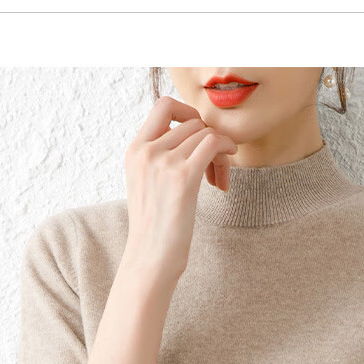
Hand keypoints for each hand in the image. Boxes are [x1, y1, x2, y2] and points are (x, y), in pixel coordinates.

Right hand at [122, 95, 237, 282]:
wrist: (151, 257)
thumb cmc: (154, 228)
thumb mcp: (146, 183)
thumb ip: (158, 157)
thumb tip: (187, 137)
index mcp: (134, 150)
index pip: (163, 106)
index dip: (187, 111)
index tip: (199, 131)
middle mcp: (146, 151)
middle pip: (192, 123)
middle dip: (209, 140)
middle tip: (215, 166)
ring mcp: (163, 162)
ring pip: (205, 134)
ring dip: (220, 152)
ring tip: (219, 178)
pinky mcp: (183, 177)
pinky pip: (213, 143)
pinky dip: (226, 149)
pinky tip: (228, 166)